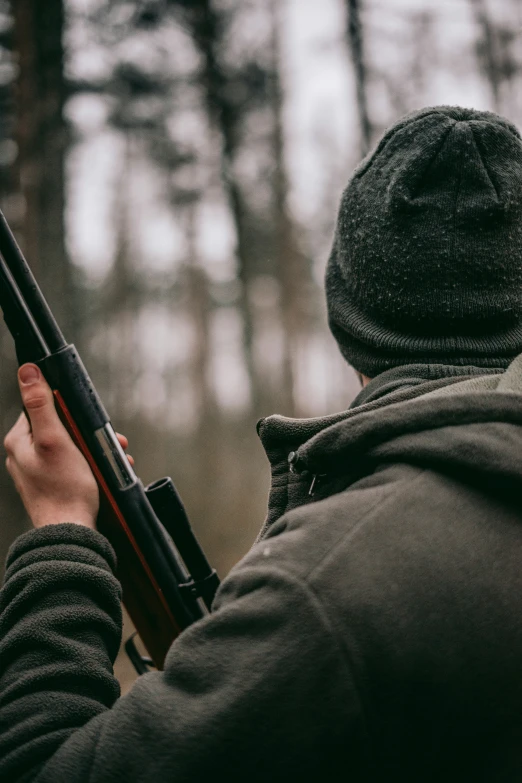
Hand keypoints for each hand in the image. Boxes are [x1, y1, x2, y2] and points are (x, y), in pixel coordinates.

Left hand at [4, 363, 133, 529]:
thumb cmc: (64, 490)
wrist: (70, 533)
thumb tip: (28, 371)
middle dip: (89, 434)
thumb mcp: (55, 439)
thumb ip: (41, 404)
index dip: (71, 412)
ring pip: (70, 447)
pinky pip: (73, 466)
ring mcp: (37, 471)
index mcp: (19, 441)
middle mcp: (24, 455)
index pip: (43, 408)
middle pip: (61, 427)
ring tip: (113, 460)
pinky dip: (91, 466)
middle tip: (110, 443)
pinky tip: (104, 474)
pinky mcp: (51, 485)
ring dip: (95, 450)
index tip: (88, 423)